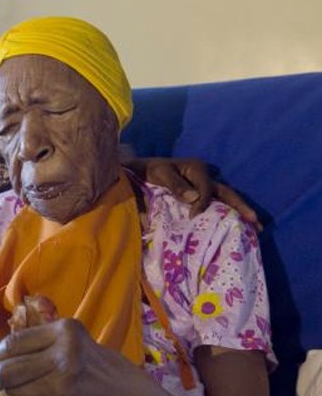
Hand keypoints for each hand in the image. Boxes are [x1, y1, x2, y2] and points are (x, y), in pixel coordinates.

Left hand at [0, 319, 157, 395]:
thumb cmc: (99, 365)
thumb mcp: (74, 339)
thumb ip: (42, 340)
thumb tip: (0, 351)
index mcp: (64, 331)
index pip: (14, 342)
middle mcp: (63, 355)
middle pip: (9, 368)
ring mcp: (61, 384)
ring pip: (15, 389)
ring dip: (8, 393)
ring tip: (9, 392)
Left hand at [127, 157, 261, 231]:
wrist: (139, 171)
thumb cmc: (149, 170)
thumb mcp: (160, 174)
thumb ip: (175, 185)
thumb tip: (194, 199)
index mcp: (196, 169)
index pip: (206, 188)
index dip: (203, 203)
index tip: (194, 216)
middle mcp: (203, 177)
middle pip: (226, 192)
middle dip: (241, 206)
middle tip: (256, 221)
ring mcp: (202, 187)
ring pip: (224, 199)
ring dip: (238, 212)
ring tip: (254, 227)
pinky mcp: (196, 196)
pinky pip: (214, 205)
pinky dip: (224, 214)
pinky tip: (232, 226)